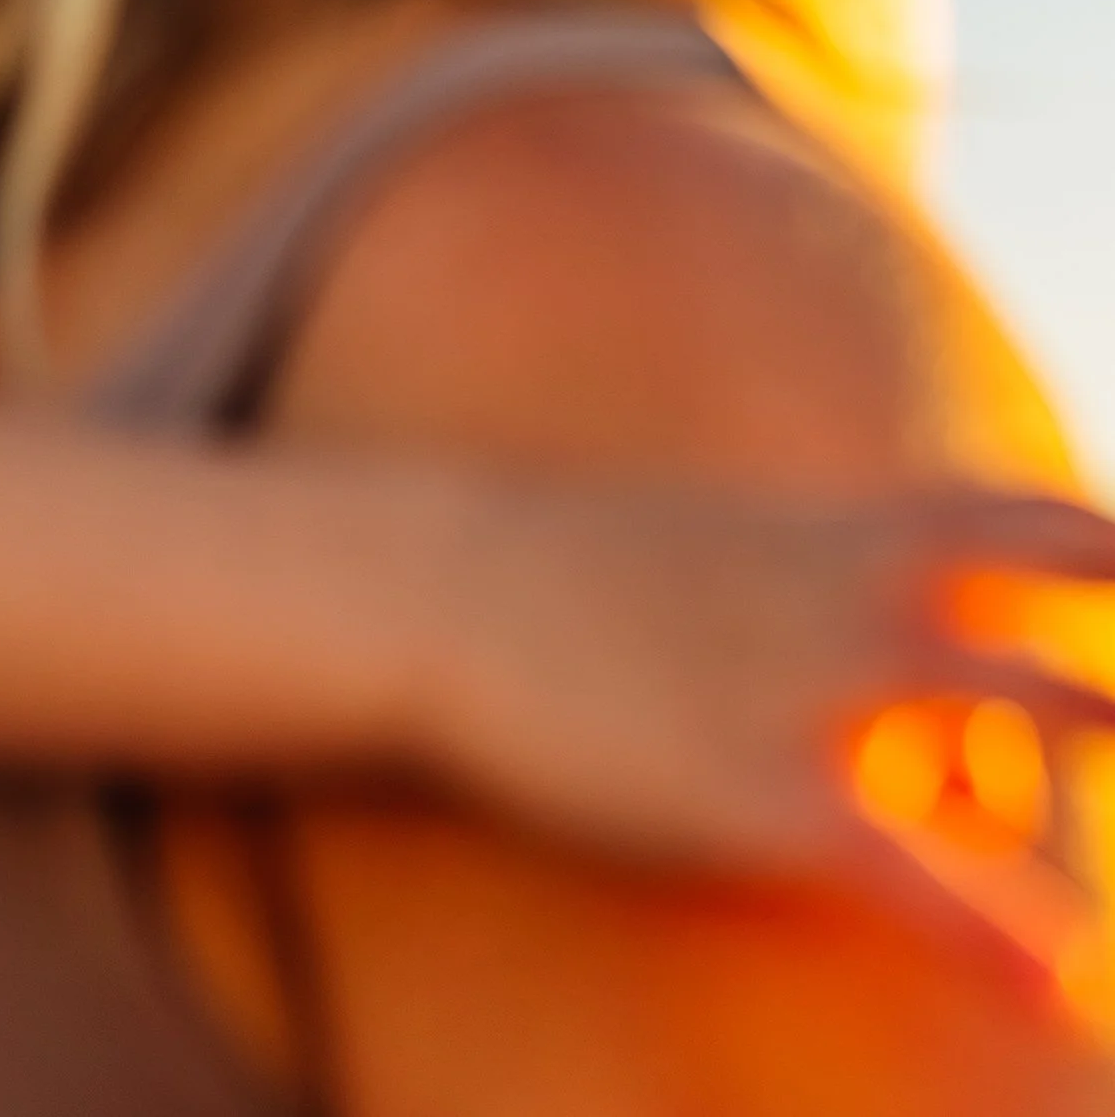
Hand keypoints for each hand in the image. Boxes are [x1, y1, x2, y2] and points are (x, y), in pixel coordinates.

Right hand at [424, 475, 1114, 973]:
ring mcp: (812, 695)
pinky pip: (908, 871)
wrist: (450, 585)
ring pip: (1011, 733)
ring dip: (1092, 774)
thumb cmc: (586, 573)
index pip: (1038, 529)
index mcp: (848, 534)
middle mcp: (855, 602)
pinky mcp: (759, 798)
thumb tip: (895, 620)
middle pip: (1054, 657)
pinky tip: (1052, 973)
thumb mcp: (729, 544)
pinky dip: (993, 925)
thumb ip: (832, 572)